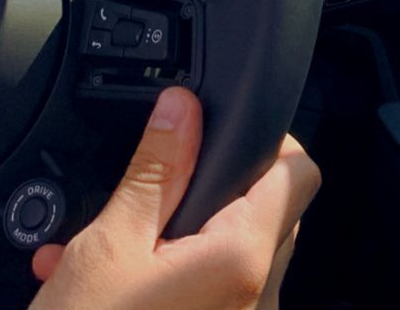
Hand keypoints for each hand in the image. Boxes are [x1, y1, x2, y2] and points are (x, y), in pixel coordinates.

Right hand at [29, 88, 320, 309]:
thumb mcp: (108, 246)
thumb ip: (155, 170)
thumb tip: (182, 109)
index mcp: (243, 259)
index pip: (299, 173)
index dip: (267, 140)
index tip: (218, 131)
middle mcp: (260, 299)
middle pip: (266, 214)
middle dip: (207, 192)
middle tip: (147, 191)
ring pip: (230, 257)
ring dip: (175, 238)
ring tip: (100, 242)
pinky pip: (212, 296)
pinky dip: (169, 279)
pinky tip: (105, 282)